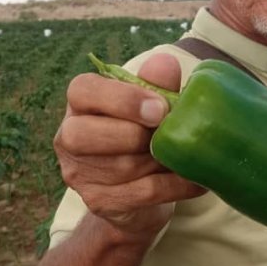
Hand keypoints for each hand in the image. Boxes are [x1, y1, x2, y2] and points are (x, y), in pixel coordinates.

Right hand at [54, 53, 204, 236]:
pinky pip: (142, 193)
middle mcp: (69, 137)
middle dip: (135, 134)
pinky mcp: (98, 202)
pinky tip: (197, 178)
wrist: (137, 195)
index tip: (159, 108)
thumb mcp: (151, 104)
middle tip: (169, 132)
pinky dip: (175, 185)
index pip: (83, 90)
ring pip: (121, 166)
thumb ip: (156, 83)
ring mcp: (79, 174)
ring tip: (188, 154)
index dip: (122, 99)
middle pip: (85, 134)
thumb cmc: (143, 133)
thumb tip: (165, 63)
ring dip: (161, 160)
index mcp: (80, 104)